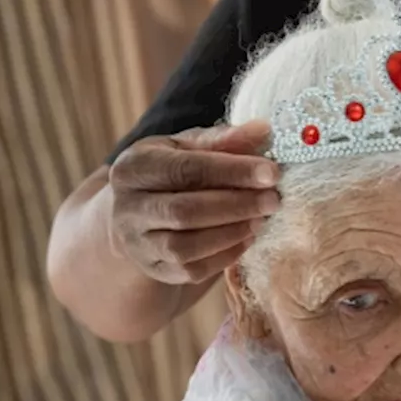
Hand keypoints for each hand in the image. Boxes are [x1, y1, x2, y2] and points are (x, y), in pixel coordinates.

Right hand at [108, 121, 279, 284]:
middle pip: (185, 211)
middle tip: (273, 199)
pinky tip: (247, 238)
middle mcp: (126, 207)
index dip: (232, 171)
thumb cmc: (171, 172)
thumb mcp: (187, 147)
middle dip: (236, 205)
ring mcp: (137, 243)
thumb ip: (223, 139)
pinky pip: (192, 270)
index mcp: (133, 167)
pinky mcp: (154, 269)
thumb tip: (264, 130)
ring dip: (232, 233)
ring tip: (262, 219)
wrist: (138, 212)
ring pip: (185, 246)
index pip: (185, 169)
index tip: (271, 173)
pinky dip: (226, 255)